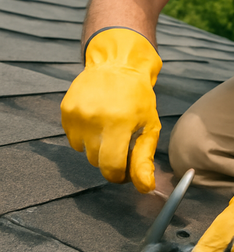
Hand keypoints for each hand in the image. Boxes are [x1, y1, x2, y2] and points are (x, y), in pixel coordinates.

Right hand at [61, 28, 161, 192]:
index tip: (124, 169)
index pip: (111, 168)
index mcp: (119, 124)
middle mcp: (94, 120)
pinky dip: (84, 133)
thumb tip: (145, 188)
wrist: (118, 64)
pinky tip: (96, 118)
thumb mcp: (149, 126)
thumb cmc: (138, 98)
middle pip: (96, 161)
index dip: (118, 175)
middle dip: (109, 156)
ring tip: (109, 125)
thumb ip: (144, 160)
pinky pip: (73, 137)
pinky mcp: (66, 110)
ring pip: (83, 150)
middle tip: (120, 140)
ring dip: (96, 144)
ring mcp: (77, 115)